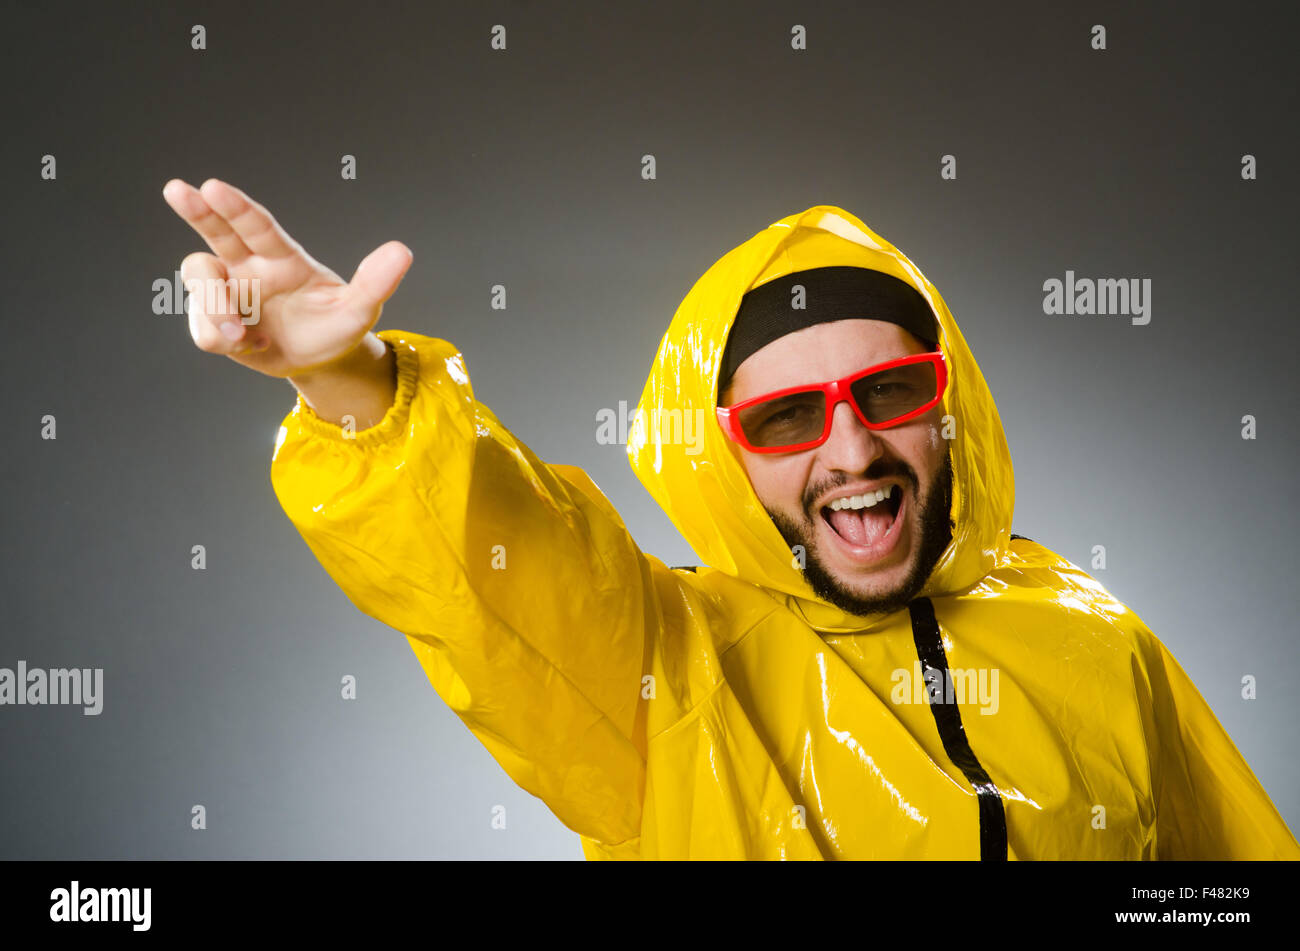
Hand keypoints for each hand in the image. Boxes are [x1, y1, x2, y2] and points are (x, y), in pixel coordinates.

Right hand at [162, 178, 411, 378]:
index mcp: (282, 257)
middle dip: (196, 211)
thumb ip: (376, 282)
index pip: (257, 225)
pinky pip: (204, 328)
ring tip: (240, 335)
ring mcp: (229, 294)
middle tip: (177, 189)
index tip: (213, 186)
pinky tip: (252, 346)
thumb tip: (402, 251)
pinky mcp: (216, 324)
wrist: (320, 360)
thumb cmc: (337, 326)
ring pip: (200, 285)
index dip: (235, 207)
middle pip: (215, 233)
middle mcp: (249, 267)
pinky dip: (221, 340)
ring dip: (213, 308)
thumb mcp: (360, 310)